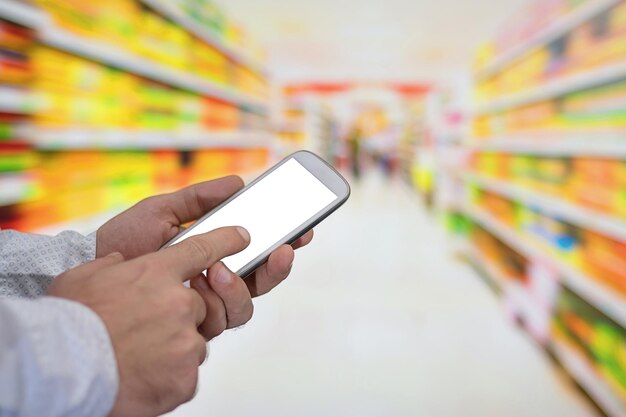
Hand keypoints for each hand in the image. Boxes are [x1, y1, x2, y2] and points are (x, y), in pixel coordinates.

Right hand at [48, 227, 252, 416]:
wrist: (60, 369)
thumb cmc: (69, 323)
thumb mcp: (83, 276)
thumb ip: (112, 265)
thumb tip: (119, 262)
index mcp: (157, 272)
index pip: (204, 249)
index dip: (226, 241)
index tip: (242, 237)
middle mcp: (179, 303)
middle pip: (202, 304)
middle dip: (184, 314)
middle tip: (153, 325)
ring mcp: (186, 341)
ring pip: (195, 341)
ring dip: (174, 346)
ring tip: (140, 353)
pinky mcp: (186, 377)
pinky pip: (188, 372)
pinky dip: (169, 375)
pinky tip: (143, 374)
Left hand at [96, 176, 313, 298]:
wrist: (92, 270)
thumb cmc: (125, 240)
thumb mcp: (164, 209)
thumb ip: (200, 198)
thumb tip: (239, 182)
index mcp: (215, 253)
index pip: (258, 251)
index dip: (284, 241)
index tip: (304, 228)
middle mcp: (216, 282)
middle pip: (263, 280)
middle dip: (279, 266)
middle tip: (285, 249)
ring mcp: (204, 305)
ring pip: (247, 303)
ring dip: (245, 284)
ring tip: (223, 267)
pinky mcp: (192, 324)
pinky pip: (223, 318)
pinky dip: (222, 299)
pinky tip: (208, 280)